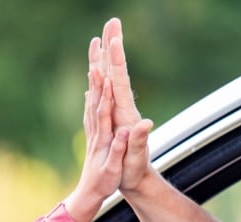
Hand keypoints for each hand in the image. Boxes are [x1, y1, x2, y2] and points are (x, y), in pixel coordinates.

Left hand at [62, 67, 128, 221]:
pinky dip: (91, 98)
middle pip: (95, 101)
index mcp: (103, 139)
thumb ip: (120, 149)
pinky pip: (91, 112)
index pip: (103, 112)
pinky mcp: (93, 137)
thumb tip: (126, 131)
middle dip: (96, 79)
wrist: (89, 194)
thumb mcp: (114, 170)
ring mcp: (93, 134)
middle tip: (97, 59)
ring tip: (94, 64)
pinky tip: (90, 91)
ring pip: (92, 103)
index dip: (104, 94)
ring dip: (93, 84)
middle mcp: (96, 132)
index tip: (105, 75)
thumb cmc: (104, 184)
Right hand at [95, 17, 154, 191]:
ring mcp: (117, 111)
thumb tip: (146, 124)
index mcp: (124, 113)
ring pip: (109, 78)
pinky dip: (98, 79)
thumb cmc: (134, 171)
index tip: (113, 39)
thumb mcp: (136, 158)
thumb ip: (139, 141)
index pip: (120, 81)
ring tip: (101, 38)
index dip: (116, 60)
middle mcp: (122, 108)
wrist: (136, 180)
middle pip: (116, 71)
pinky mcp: (112, 117)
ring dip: (105, 57)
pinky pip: (103, 92)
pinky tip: (94, 74)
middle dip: (113, 46)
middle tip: (111, 22)